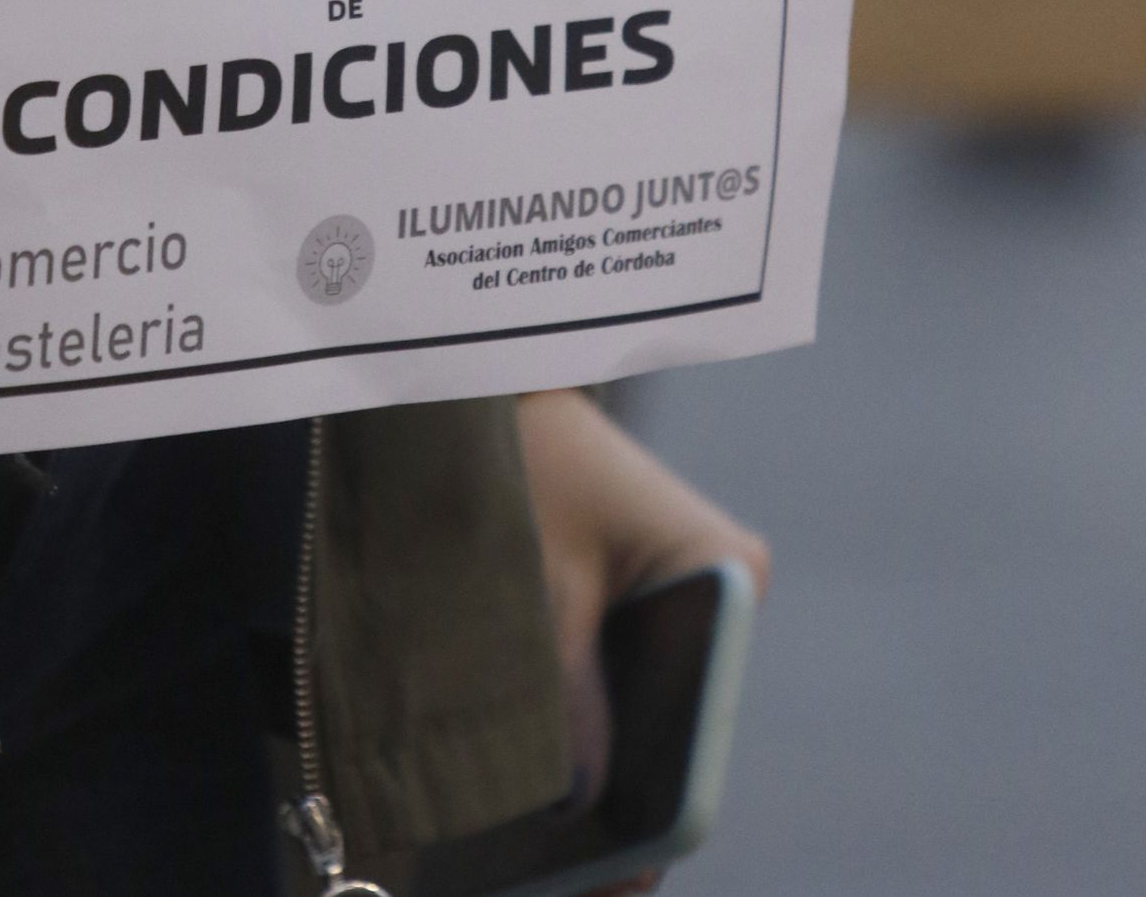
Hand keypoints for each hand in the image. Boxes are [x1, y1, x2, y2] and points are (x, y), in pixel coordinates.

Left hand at [517, 389, 771, 896]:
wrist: (487, 369)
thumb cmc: (518, 453)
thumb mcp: (535, 579)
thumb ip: (560, 699)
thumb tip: (564, 817)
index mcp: (727, 575)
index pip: (704, 730)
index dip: (651, 819)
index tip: (601, 881)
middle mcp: (722, 591)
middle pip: (673, 731)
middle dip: (610, 806)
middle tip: (538, 875)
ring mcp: (682, 593)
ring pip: (639, 711)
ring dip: (585, 771)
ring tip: (511, 849)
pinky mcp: (635, 592)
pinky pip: (610, 678)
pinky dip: (569, 725)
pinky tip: (513, 782)